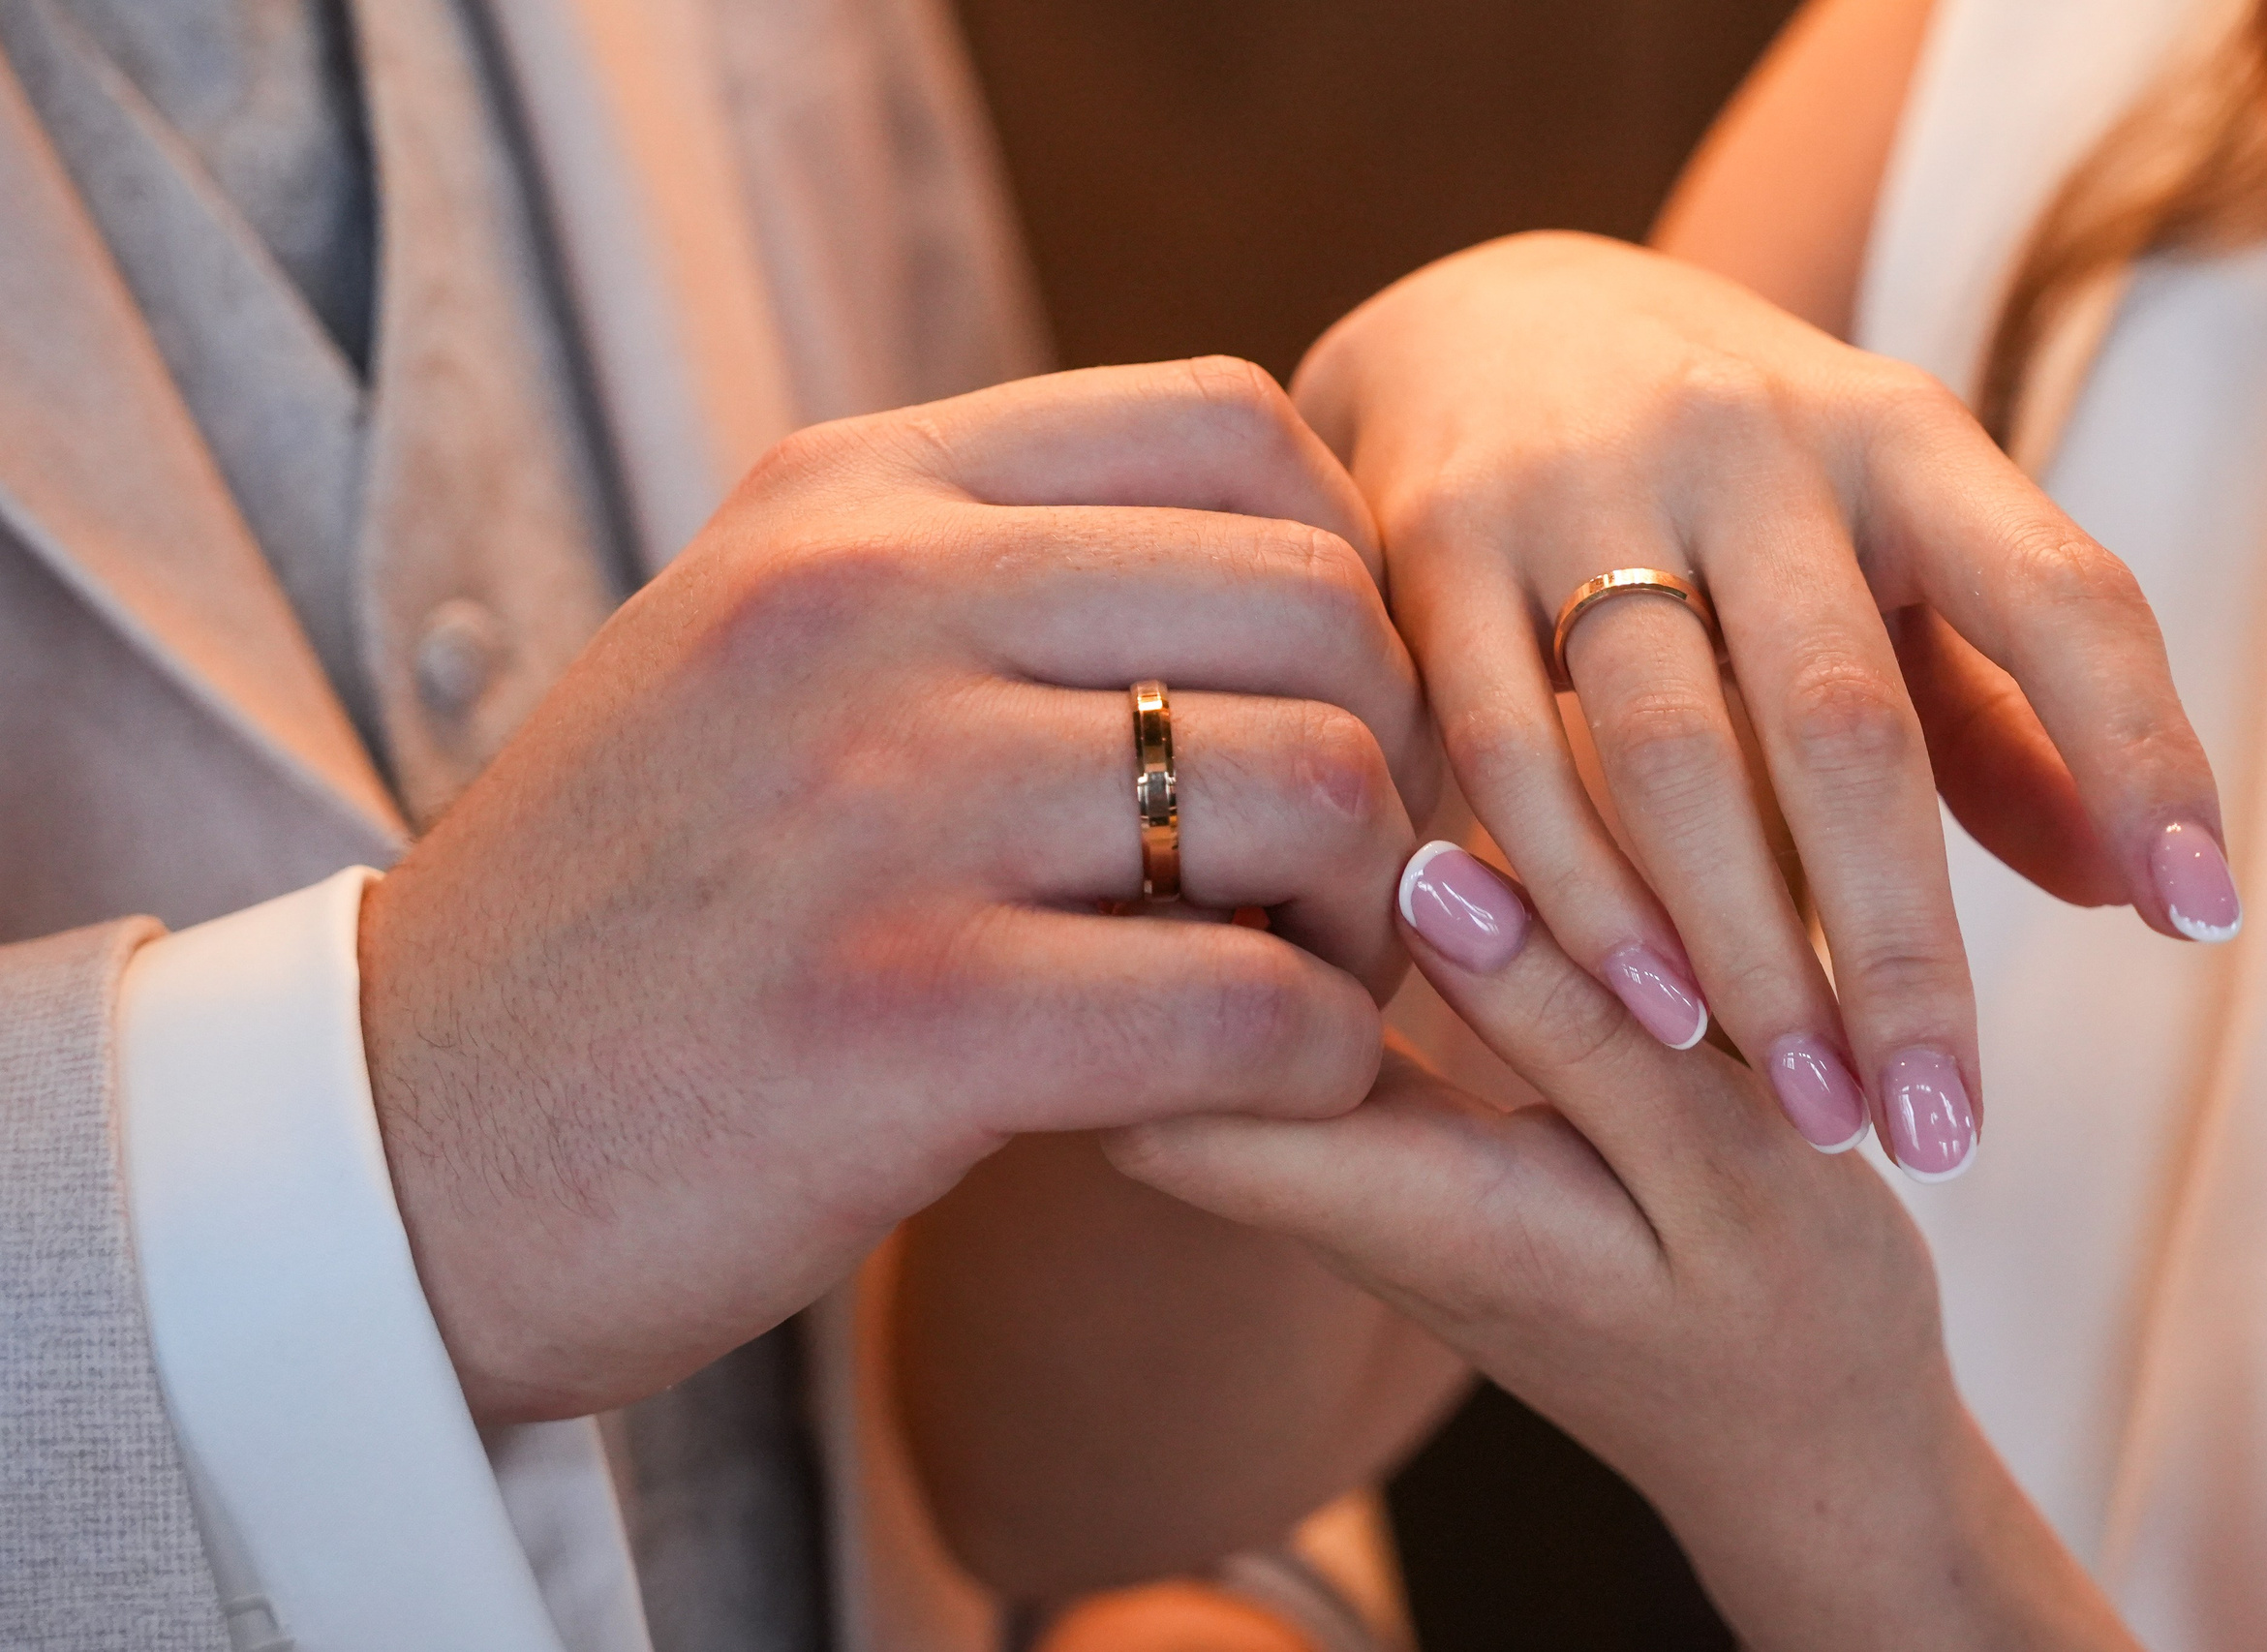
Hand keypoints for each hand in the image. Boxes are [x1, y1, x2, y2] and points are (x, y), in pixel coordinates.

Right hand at [358, 359, 1436, 1423]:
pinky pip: (1258, 1008)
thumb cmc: (637, 916)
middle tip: (1331, 880)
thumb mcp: (770, 658)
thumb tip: (1289, 579)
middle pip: (1322, 603)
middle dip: (1387, 755)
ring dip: (1363, 918)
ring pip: (1323, 791)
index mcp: (848, 498)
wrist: (402, 1144)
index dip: (1345, 573)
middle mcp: (866, 603)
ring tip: (1288, 984)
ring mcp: (882, 802)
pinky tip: (1255, 1092)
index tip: (1314, 708)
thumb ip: (986, 584)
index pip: (1238, 424)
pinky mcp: (906, 1016)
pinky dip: (1314, 1063)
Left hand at [1109, 842, 2140, 1651]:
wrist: (1817, 1453)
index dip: (1148, 956)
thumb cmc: (1795, 1322)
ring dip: (1248, 902)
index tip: (1218, 827)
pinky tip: (1396, 824)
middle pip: (1156, 1051)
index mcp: (1404, 1212)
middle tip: (1255, 763)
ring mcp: (1369, 1166)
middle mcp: (1346, 1193)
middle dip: (1171, 906)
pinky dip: (1330, 924)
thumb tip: (1424, 871)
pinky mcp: (1411, 1135)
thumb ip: (1579, 1024)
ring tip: (1319, 764)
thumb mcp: (1728, 1164)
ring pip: (1225, 1025)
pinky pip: (1313, 1019)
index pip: (1160, 1108)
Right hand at [1294, 231, 2235, 1177]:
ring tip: (1813, 1109)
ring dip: (1746, 953)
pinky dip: (1579, 898)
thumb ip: (1999, 711)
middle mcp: (1745, 440)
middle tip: (1942, 1132)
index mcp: (1897, 434)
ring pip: (1671, 752)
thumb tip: (2137, 897)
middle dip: (1906, 947)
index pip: (2059, 590)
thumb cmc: (1731, 481)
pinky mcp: (1432, 548)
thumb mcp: (1884, 546)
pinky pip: (1507, 749)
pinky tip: (1652, 1015)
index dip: (2141, 753)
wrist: (1481, 318)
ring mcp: (1574, 486)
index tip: (2204, 925)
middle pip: (1845, 717)